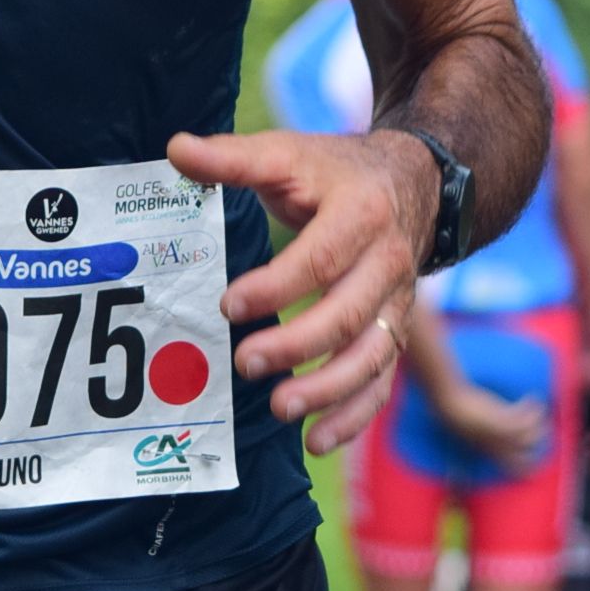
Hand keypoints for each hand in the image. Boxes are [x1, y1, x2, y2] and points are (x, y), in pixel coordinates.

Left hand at [167, 127, 431, 453]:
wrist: (415, 183)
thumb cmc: (335, 172)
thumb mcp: (289, 154)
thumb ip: (233, 158)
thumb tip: (174, 150)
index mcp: (361, 213)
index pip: (321, 257)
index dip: (277, 286)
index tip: (229, 306)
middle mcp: (388, 262)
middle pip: (349, 314)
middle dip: (298, 345)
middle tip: (244, 362)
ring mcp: (397, 302)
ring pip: (372, 355)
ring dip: (328, 390)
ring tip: (279, 407)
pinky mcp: (395, 332)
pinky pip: (383, 381)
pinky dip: (354, 416)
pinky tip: (315, 440)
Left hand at [440, 386, 545, 471]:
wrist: (448, 402)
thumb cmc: (454, 416)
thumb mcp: (466, 432)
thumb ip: (477, 438)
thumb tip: (481, 438)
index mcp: (489, 452)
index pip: (515, 470)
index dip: (529, 469)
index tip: (538, 459)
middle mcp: (497, 447)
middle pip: (527, 457)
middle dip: (538, 446)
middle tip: (545, 430)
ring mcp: (499, 434)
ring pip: (531, 437)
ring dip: (539, 424)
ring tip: (540, 411)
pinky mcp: (500, 419)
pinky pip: (525, 417)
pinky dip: (533, 407)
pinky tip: (532, 397)